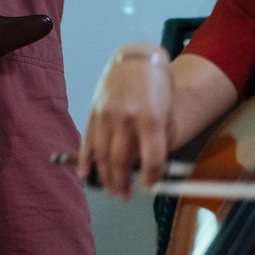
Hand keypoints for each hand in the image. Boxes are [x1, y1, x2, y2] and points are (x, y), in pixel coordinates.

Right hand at [78, 45, 173, 199]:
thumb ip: (161, 139)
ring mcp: (106, 116)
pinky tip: (86, 175)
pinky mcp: (94, 112)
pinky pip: (88, 142)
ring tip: (111, 191)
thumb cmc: (156, 85)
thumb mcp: (169, 111)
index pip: (151, 159)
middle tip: (125, 196)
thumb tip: (153, 169)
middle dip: (123, 184)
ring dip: (105, 178)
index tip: (149, 186)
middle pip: (122, 162)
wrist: (135, 58)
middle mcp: (126, 118)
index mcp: (151, 118)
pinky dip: (86, 161)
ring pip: (102, 156)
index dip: (151, 178)